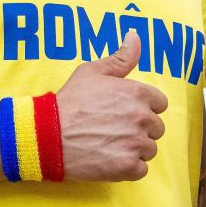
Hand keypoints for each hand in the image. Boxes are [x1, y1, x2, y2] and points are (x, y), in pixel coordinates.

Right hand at [55, 30, 168, 180]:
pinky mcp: (126, 167)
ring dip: (134, 150)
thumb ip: (121, 57)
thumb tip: (135, 35)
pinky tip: (110, 160)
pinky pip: (141, 170)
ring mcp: (135, 143)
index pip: (160, 104)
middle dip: (140, 130)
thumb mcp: (92, 72)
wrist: (45, 135)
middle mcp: (141, 117)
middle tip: (114, 130)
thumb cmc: (69, 101)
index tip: (125, 112)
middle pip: (156, 128)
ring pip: (149, 149)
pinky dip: (128, 168)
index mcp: (138, 93)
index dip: (144, 108)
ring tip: (110, 145)